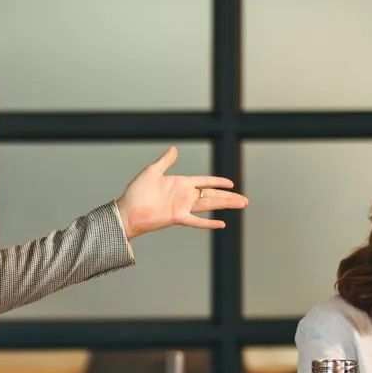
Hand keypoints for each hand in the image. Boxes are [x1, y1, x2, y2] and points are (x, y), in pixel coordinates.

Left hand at [114, 146, 247, 239]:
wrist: (127, 210)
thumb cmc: (136, 192)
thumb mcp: (152, 172)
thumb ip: (165, 161)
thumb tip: (173, 148)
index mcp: (180, 184)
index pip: (204, 182)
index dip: (218, 182)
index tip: (231, 183)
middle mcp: (184, 196)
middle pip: (212, 195)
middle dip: (229, 197)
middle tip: (244, 200)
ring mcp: (183, 207)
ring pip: (209, 205)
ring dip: (225, 205)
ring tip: (240, 205)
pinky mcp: (178, 217)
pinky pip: (197, 221)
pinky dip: (209, 223)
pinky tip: (222, 223)